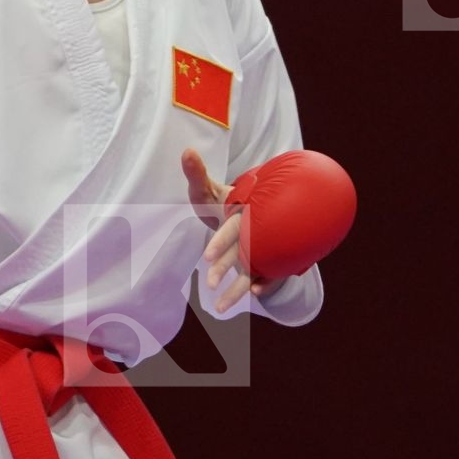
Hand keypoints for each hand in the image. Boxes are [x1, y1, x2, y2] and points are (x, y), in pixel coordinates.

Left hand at [181, 148, 279, 312]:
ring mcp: (264, 247)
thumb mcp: (210, 192)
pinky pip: (272, 275)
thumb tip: (187, 151)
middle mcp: (255, 230)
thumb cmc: (227, 203)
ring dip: (238, 288)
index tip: (206, 258)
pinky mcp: (271, 261)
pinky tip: (255, 295)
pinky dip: (265, 285)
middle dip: (226, 266)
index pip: (232, 228)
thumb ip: (197, 175)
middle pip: (242, 250)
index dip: (221, 242)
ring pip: (253, 269)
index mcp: (243, 211)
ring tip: (220, 307)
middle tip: (209, 282)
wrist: (260, 212)